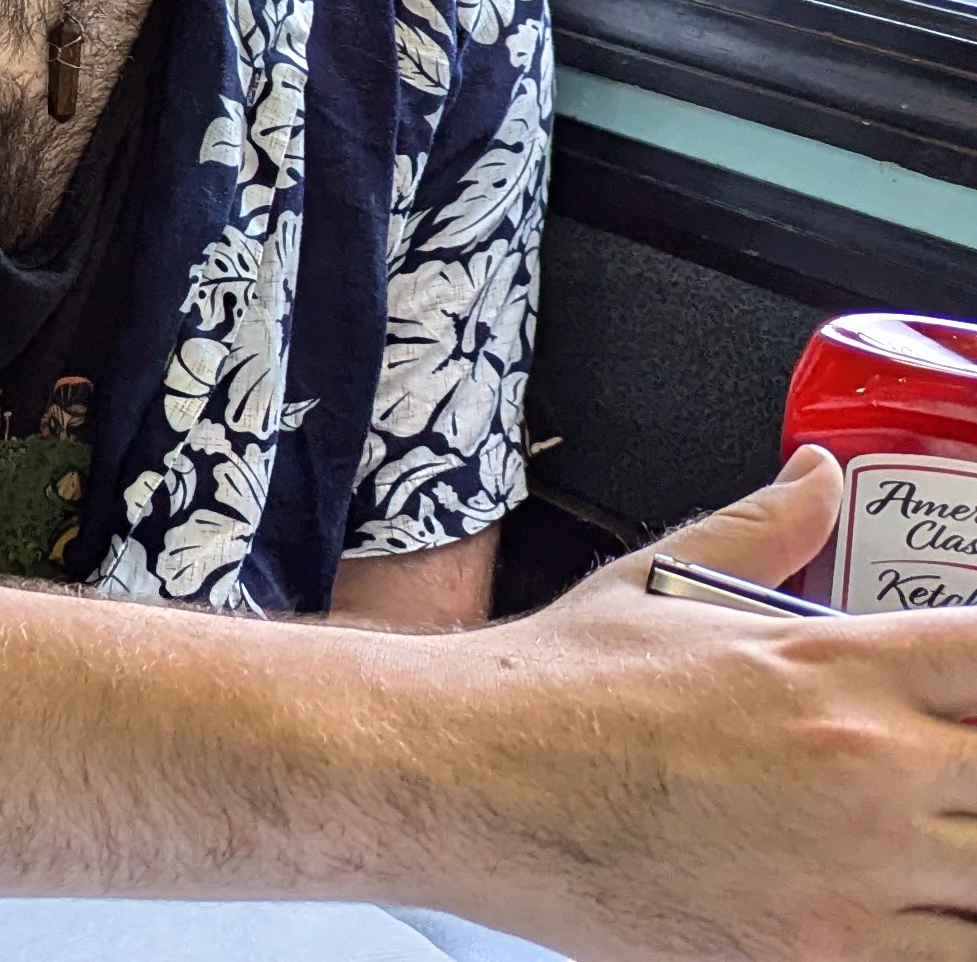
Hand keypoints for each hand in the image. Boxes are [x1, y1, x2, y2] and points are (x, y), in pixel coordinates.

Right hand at [435, 450, 976, 959]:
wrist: (460, 779)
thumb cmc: (550, 688)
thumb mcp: (658, 586)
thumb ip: (763, 531)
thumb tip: (820, 474)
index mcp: (839, 664)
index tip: (968, 691)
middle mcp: (869, 763)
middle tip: (944, 776)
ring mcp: (855, 869)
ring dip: (969, 862)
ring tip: (931, 848)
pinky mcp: (821, 955)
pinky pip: (952, 959)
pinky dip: (944, 933)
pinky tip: (911, 912)